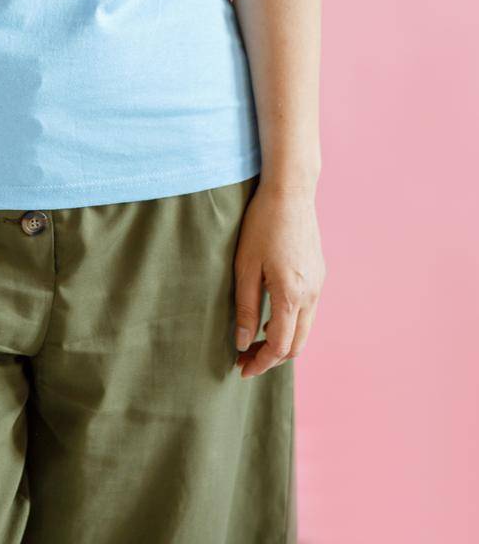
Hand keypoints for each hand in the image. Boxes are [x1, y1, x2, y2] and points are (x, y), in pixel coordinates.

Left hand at [233, 180, 325, 378]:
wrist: (290, 192)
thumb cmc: (262, 225)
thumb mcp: (245, 267)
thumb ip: (246, 308)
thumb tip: (243, 342)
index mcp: (292, 295)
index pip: (280, 346)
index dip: (261, 362)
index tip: (242, 369)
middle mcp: (311, 295)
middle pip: (297, 345)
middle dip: (272, 358)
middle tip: (246, 359)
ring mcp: (319, 285)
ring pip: (305, 329)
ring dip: (283, 341)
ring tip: (255, 340)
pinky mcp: (319, 274)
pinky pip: (308, 311)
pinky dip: (291, 323)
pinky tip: (271, 316)